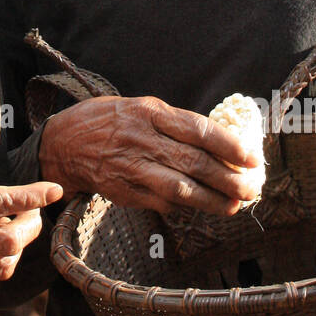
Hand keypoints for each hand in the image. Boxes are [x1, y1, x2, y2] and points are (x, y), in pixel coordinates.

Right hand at [39, 95, 263, 214]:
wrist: (62, 144)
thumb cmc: (106, 121)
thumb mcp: (138, 107)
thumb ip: (172, 123)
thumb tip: (215, 141)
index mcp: (150, 112)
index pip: (199, 130)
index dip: (229, 146)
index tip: (252, 157)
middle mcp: (142, 140)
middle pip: (195, 162)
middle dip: (230, 178)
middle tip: (253, 188)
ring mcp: (132, 168)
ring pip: (182, 188)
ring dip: (213, 200)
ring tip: (236, 205)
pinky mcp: (124, 192)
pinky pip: (162, 202)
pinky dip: (185, 206)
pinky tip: (202, 208)